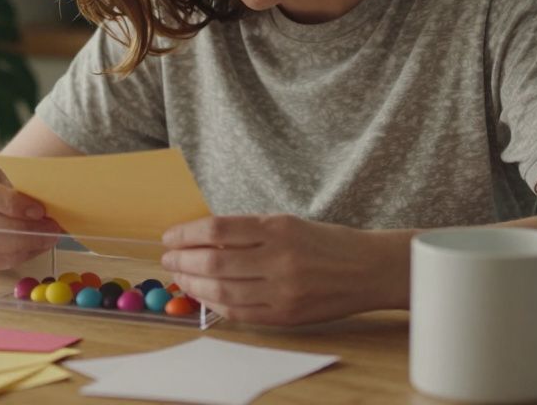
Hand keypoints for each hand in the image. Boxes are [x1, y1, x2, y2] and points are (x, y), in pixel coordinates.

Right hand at [0, 160, 61, 268]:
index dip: (10, 203)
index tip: (40, 210)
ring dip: (16, 246)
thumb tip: (55, 208)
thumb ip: (29, 189)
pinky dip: (8, 258)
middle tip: (50, 230)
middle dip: (19, 229)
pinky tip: (30, 250)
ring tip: (43, 241)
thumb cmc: (8, 184)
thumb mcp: (16, 176)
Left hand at [160, 214, 409, 325]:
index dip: (186, 233)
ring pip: (222, 289)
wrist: (368, 269)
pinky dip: (214, 304)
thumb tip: (201, 238)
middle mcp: (279, 258)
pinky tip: (203, 295)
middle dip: (182, 260)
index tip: (170, 237)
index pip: (217, 228)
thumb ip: (247, 231)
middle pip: (214, 260)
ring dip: (193, 284)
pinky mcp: (286, 314)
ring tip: (180, 277)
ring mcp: (283, 289)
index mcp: (278, 228)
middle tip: (168, 259)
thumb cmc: (326, 242)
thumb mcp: (287, 223)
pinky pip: (240, 312)